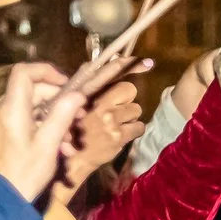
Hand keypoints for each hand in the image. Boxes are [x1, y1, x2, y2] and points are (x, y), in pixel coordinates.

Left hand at [0, 61, 88, 201]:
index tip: (68, 86)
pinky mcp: (7, 133)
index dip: (47, 72)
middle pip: (35, 91)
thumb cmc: (25, 173)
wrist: (2, 199)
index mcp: (13, 109)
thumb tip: (78, 94)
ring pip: (35, 108)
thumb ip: (62, 115)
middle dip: (60, 102)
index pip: (25, 73)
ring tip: (73, 141)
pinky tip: (62, 149)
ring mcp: (5, 121)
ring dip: (58, 119)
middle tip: (80, 118)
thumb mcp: (48, 145)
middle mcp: (5, 110)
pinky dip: (48, 130)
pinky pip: (30, 122)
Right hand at [59, 67, 147, 192]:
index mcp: (88, 92)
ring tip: (117, 124)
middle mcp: (100, 103)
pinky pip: (139, 126)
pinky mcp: (118, 135)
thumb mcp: (77, 102)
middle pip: (130, 90)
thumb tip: (104, 63)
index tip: (147, 62)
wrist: (73, 157)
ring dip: (129, 117)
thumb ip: (92, 85)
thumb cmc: (74, 128)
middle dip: (126, 99)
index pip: (112, 72)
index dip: (130, 65)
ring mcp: (110, 120)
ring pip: (136, 109)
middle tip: (118, 110)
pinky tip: (123, 134)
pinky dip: (134, 130)